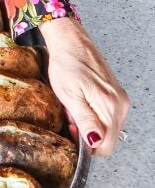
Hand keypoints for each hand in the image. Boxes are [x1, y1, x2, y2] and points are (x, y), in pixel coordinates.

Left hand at [41, 16, 129, 156]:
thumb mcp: (69, 95)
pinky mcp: (116, 94)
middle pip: (109, 138)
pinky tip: (83, 103)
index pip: (106, 145)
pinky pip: (108, 116)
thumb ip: (85, 121)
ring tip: (76, 107)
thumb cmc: (67, 63)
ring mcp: (120, 98)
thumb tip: (96, 142)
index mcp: (110, 106)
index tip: (74, 130)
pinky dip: (95, 115)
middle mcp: (120, 104)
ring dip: (91, 124)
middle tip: (72, 117)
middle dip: (89, 134)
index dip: (88, 144)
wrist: (70, 41)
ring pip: (108, 127)